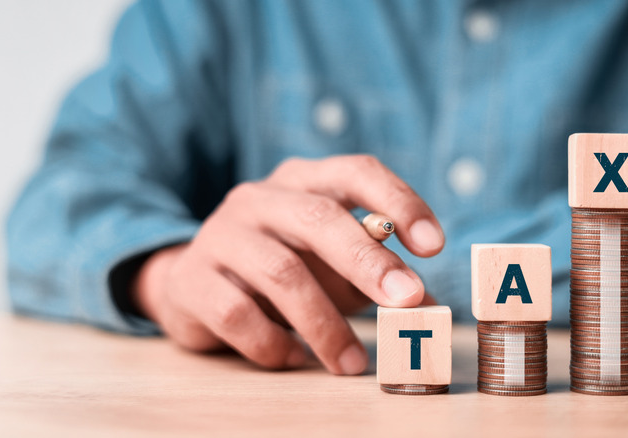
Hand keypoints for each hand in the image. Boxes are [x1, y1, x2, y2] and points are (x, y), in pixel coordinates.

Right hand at [132, 155, 444, 374]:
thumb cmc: (283, 270)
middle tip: (407, 300)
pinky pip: (238, 313)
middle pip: (318, 218)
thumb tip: (431, 307)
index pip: (356, 171)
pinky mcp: (193, 279)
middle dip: (368, 262)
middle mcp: (260, 198)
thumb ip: (379, 277)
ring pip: (282, 272)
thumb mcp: (335, 266)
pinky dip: (274, 343)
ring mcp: (221, 234)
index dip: (399, 202)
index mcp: (304, 182)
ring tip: (353, 362)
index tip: (434, 246)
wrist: (195, 284)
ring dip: (326, 324)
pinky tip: (293, 357)